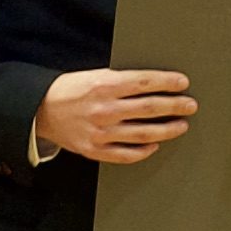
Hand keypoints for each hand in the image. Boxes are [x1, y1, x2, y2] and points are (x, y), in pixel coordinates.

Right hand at [34, 69, 194, 163]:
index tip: (183, 83)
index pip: (145, 83)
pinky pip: (126, 155)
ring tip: (180, 125)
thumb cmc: (71, 90)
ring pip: (143, 134)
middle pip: (150, 109)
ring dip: (167, 130)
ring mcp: (100, 133)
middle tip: (190, 105)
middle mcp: (104, 110)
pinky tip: (155, 145)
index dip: (168, 82)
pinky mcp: (94, 150)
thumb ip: (122, 81)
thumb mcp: (95, 75)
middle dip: (175, 106)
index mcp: (104, 85)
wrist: (40, 110)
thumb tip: (155, 84)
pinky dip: (144, 151)